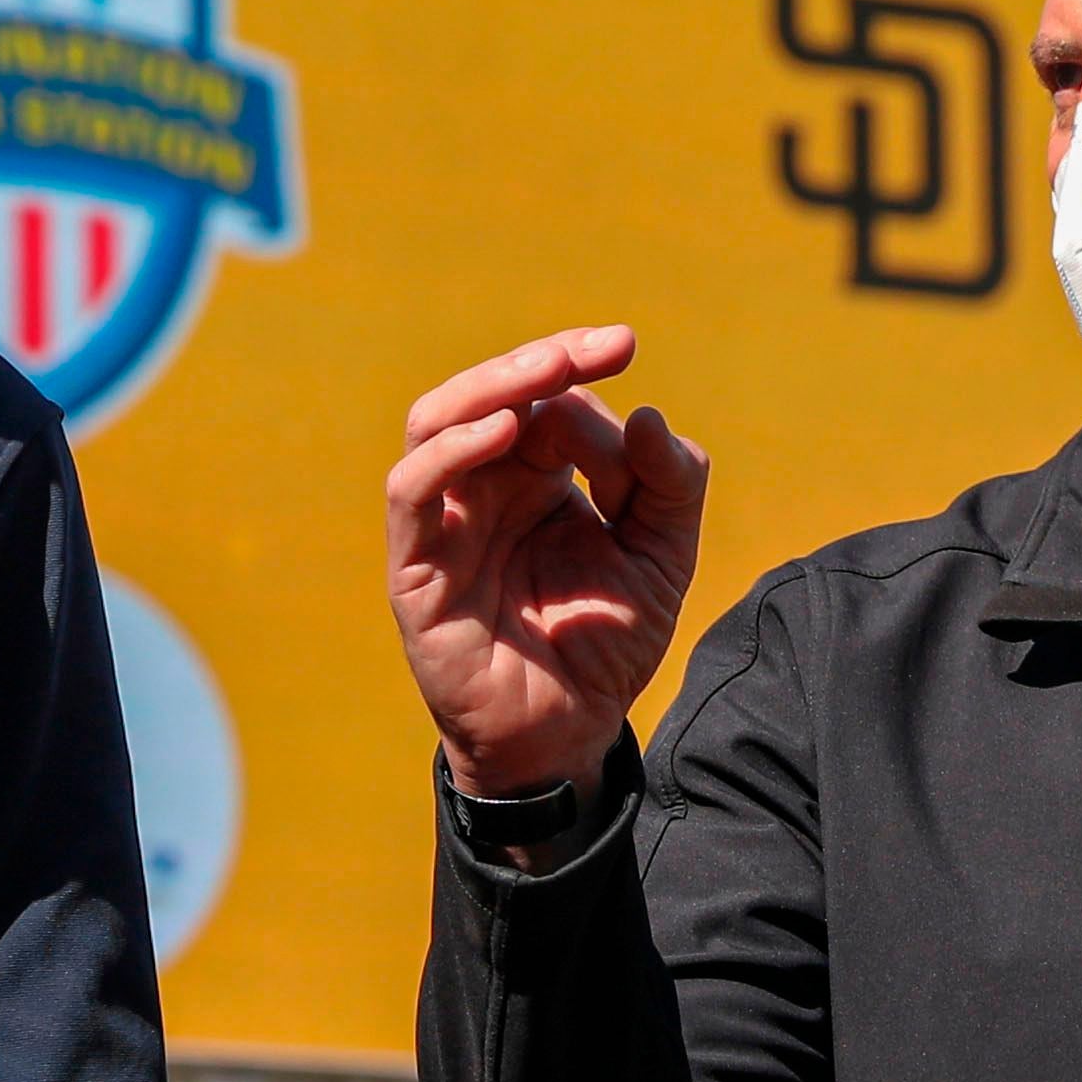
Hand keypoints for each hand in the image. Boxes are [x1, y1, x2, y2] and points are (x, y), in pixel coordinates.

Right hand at [389, 329, 707, 801]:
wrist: (568, 737)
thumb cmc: (604, 646)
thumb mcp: (663, 557)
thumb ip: (668, 485)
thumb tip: (646, 414)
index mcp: (534, 477)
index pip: (544, 399)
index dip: (577, 366)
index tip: (623, 343)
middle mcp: (481, 490)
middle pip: (483, 394)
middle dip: (538, 362)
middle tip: (597, 348)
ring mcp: (443, 526)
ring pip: (434, 425)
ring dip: (489, 387)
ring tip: (549, 372)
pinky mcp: (415, 570)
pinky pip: (412, 493)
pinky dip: (449, 453)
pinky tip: (501, 432)